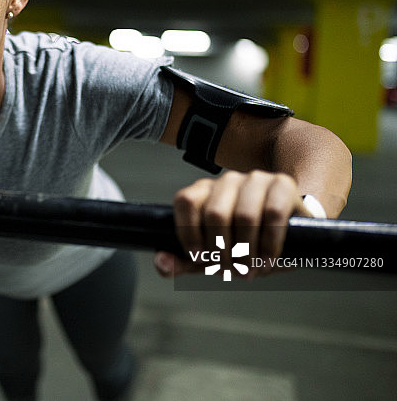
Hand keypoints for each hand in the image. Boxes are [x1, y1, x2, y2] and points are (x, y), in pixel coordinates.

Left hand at [153, 170, 310, 278]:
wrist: (289, 234)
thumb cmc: (245, 242)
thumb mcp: (212, 256)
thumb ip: (183, 261)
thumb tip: (161, 262)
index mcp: (203, 192)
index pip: (185, 202)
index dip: (189, 232)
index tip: (199, 257)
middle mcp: (226, 181)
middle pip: (215, 213)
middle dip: (222, 251)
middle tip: (232, 270)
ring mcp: (255, 179)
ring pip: (244, 215)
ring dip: (247, 251)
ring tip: (251, 268)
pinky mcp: (282, 183)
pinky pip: (273, 214)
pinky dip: (269, 244)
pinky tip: (268, 259)